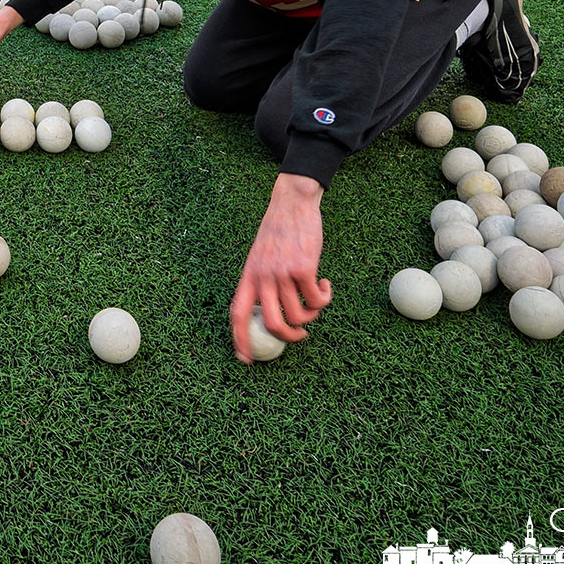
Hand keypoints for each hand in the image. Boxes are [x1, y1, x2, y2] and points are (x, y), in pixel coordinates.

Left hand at [229, 173, 332, 364]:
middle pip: (272, 324)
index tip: (245, 360)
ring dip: (313, 314)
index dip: (239, 340)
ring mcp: (282, 273)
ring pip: (299, 315)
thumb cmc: (279, 231)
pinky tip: (325, 283)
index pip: (238, 314)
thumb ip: (262, 281)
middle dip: (288, 338)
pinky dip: (325, 297)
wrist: (292, 203)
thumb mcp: (261, 256)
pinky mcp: (303, 269)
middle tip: (301, 336)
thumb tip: (271, 313)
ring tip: (317, 298)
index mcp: (248, 276)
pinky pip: (317, 300)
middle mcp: (262, 277)